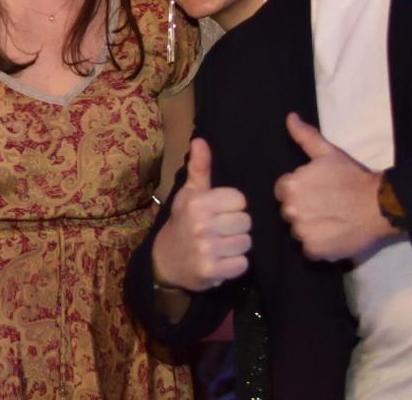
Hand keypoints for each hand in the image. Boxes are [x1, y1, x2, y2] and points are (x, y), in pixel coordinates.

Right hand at [151, 138, 251, 291]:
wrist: (165, 261)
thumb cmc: (182, 222)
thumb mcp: (189, 194)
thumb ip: (199, 168)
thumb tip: (201, 140)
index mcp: (198, 202)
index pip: (240, 200)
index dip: (232, 207)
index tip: (219, 212)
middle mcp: (202, 224)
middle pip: (246, 222)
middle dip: (236, 227)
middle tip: (221, 231)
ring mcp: (207, 249)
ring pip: (246, 243)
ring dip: (237, 246)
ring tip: (221, 246)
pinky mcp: (212, 271)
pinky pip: (242, 264)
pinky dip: (235, 264)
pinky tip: (222, 261)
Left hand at [274, 113, 394, 261]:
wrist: (381, 205)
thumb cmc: (353, 177)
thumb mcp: (329, 153)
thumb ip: (305, 136)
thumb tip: (289, 117)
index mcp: (290, 186)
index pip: (283, 192)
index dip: (300, 192)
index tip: (318, 192)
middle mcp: (291, 210)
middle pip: (289, 212)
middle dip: (304, 210)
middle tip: (328, 206)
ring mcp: (302, 232)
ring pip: (298, 231)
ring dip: (311, 228)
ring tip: (333, 220)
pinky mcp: (315, 250)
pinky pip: (309, 250)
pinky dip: (319, 246)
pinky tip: (335, 235)